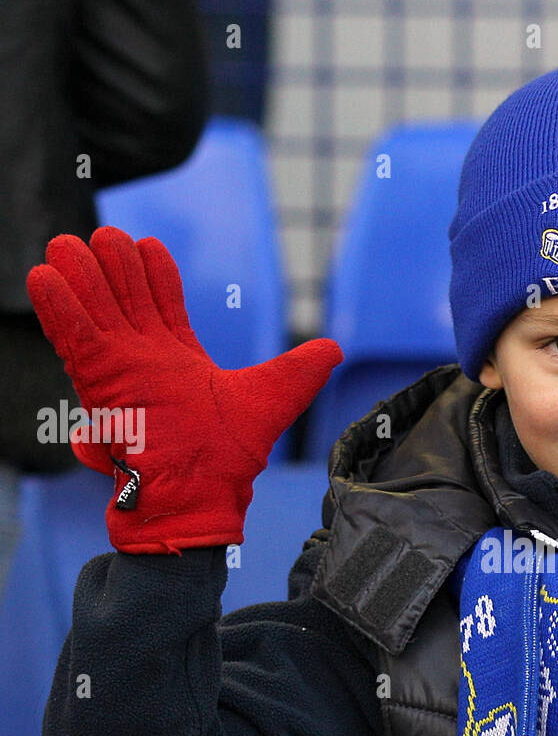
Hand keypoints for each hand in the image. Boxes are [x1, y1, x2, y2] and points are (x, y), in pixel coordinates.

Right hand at [26, 226, 341, 553]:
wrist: (198, 499)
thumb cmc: (227, 461)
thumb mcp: (270, 402)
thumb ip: (298, 372)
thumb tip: (334, 350)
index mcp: (179, 363)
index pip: (161, 305)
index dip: (154, 273)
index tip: (149, 245)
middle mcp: (144, 364)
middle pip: (123, 300)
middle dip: (114, 266)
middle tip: (105, 236)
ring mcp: (118, 372)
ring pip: (93, 311)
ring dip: (80, 277)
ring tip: (68, 243)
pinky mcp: (98, 383)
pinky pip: (72, 337)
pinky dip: (59, 306)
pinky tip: (45, 275)